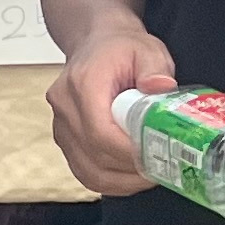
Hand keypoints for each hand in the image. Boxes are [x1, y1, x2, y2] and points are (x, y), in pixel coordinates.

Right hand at [48, 21, 174, 194]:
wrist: (96, 44)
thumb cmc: (120, 49)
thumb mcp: (146, 50)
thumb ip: (154, 68)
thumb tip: (160, 87)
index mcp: (82, 84)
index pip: (99, 132)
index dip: (128, 152)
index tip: (157, 158)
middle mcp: (64, 107)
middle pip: (93, 155)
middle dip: (130, 170)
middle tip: (163, 170)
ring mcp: (60, 125)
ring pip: (86, 168)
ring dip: (120, 181)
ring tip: (149, 176)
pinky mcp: (65, 138)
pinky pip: (82, 169)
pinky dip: (107, 180)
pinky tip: (129, 177)